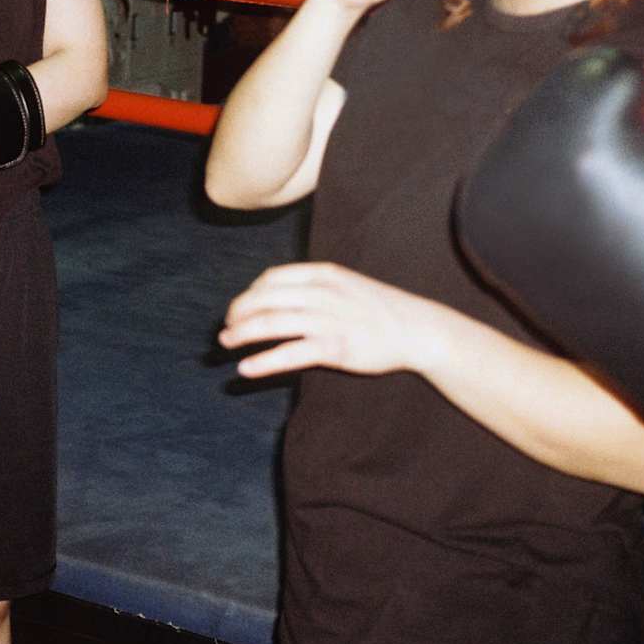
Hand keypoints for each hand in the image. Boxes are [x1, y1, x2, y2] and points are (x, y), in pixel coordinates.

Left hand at [219, 261, 443, 378]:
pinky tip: (246, 370)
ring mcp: (329, 319)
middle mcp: (323, 292)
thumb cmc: (379, 308)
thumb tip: (278, 296)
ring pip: (273, 323)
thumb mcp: (346, 284)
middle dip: (239, 314)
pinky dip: (265, 361)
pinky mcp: (336, 347)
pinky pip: (292, 353)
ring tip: (226, 345)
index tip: (239, 309)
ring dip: (243, 334)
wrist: (417, 328)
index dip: (249, 293)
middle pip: (266, 299)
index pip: (273, 277)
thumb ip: (315, 287)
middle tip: (225, 330)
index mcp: (324, 273)